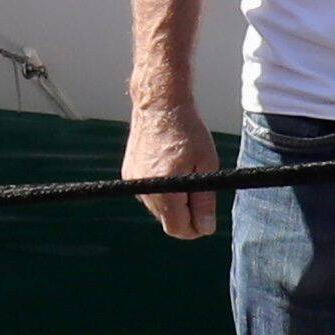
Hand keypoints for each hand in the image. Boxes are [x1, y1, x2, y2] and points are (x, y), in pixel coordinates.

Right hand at [129, 101, 227, 243]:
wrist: (160, 105)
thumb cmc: (187, 131)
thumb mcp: (206, 165)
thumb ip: (204, 201)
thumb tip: (205, 228)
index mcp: (165, 190)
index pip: (177, 229)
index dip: (194, 229)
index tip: (206, 219)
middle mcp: (144, 189)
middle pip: (166, 221)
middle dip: (185, 214)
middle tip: (199, 191)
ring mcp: (134, 182)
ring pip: (157, 208)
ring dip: (172, 202)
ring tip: (185, 174)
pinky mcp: (128, 173)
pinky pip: (147, 194)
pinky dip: (160, 190)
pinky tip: (170, 169)